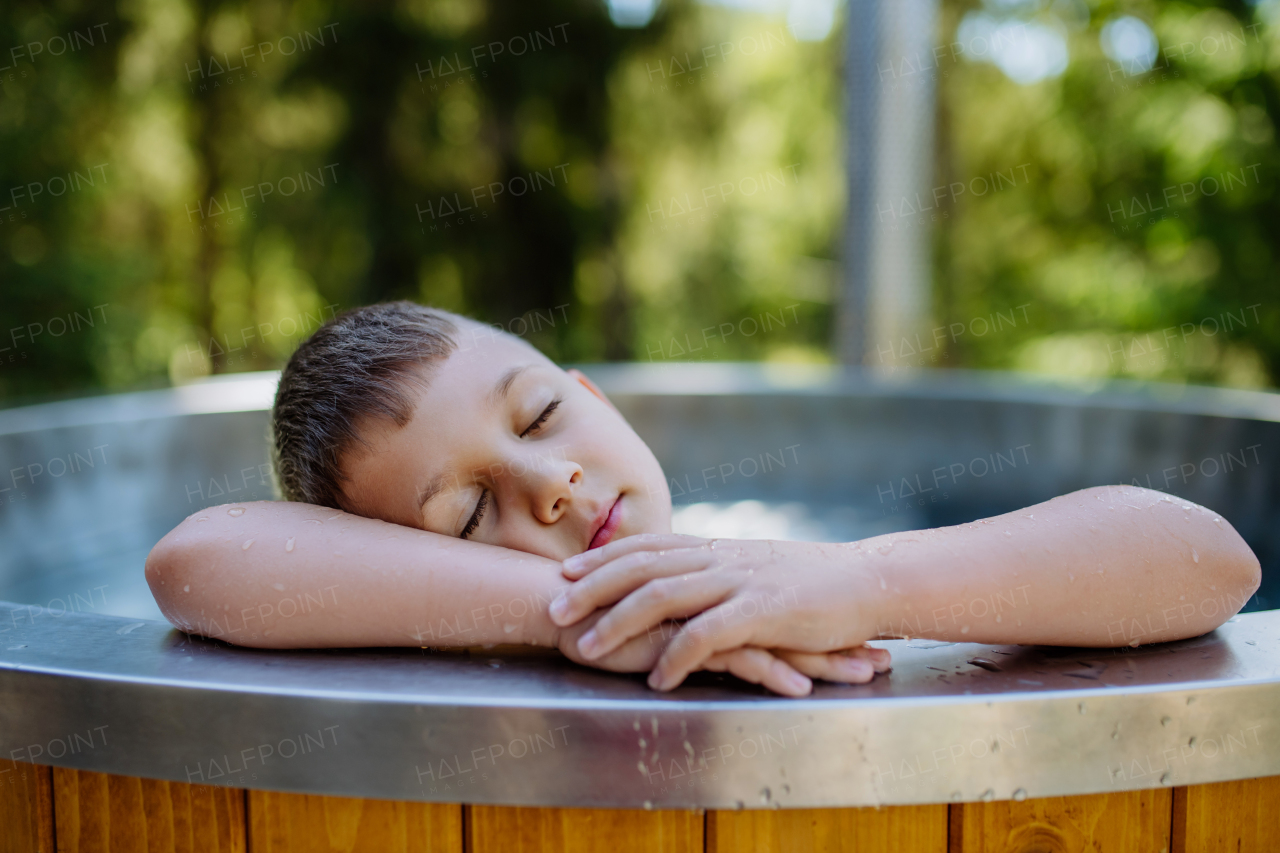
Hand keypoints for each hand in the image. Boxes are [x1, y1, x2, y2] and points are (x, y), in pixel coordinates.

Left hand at [549, 534, 882, 690]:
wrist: (869, 581)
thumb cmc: (816, 581)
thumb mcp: (759, 567)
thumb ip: (721, 571)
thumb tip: (689, 579)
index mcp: (718, 548)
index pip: (649, 545)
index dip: (605, 556)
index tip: (567, 569)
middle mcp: (721, 558)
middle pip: (641, 566)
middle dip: (592, 586)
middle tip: (553, 607)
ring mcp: (740, 582)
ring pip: (663, 595)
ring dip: (619, 622)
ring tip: (588, 648)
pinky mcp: (763, 612)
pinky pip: (709, 634)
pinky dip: (678, 656)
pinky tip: (658, 678)